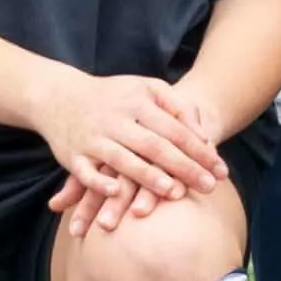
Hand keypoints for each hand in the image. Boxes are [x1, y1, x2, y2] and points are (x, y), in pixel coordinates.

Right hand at [36, 71, 231, 237]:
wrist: (60, 96)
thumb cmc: (115, 96)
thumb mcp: (147, 88)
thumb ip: (178, 106)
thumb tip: (204, 136)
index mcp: (138, 102)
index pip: (175, 129)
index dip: (199, 150)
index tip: (220, 169)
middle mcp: (116, 120)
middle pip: (156, 146)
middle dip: (185, 167)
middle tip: (209, 186)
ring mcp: (93, 138)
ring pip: (123, 160)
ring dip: (148, 176)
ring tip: (174, 192)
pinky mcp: (72, 156)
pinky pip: (85, 172)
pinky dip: (99, 183)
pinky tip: (116, 192)